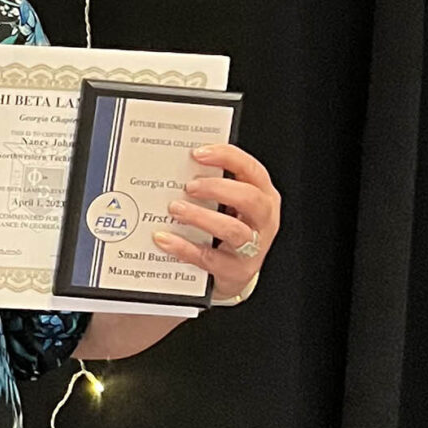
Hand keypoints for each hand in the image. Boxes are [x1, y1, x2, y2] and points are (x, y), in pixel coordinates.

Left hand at [155, 143, 282, 299]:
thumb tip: (177, 166)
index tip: (198, 153)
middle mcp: (263, 220)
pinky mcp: (236, 271)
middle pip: (250, 199)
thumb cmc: (229, 231)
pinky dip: (184, 247)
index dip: (227, 158)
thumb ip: (212, 186)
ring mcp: (253, 247)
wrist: (234, 273)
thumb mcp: (228, 204)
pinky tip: (164, 239)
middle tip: (189, 186)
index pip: (252, 170)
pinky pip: (210, 258)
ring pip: (234, 230)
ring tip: (176, 209)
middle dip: (217, 188)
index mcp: (263, 196)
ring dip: (202, 217)